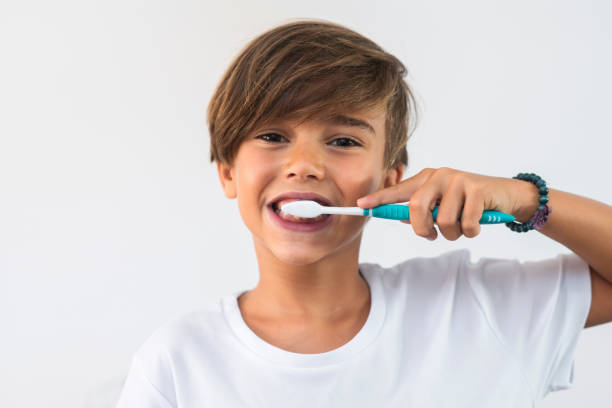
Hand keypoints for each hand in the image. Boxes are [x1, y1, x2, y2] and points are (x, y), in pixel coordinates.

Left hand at [356, 167, 537, 240]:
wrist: (507, 196)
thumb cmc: (469, 202)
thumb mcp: (443, 204)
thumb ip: (422, 210)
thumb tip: (399, 219)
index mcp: (426, 179)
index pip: (398, 190)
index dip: (379, 199)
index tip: (360, 205)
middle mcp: (439, 176)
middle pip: (416, 208)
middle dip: (423, 229)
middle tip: (431, 235)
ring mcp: (458, 181)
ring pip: (443, 221)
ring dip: (453, 233)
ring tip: (462, 227)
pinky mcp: (477, 190)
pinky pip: (466, 224)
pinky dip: (471, 231)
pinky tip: (478, 223)